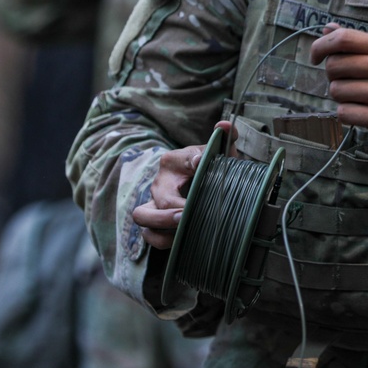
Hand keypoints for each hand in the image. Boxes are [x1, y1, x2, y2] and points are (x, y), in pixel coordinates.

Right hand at [131, 120, 237, 249]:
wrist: (203, 187)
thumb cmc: (211, 170)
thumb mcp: (220, 154)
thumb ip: (225, 138)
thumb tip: (223, 127)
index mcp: (173, 161)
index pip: (176, 159)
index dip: (188, 162)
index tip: (199, 164)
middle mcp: (159, 182)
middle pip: (156, 194)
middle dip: (170, 206)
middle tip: (188, 213)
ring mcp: (153, 203)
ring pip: (142, 216)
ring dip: (161, 224)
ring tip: (183, 226)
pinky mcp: (154, 224)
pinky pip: (150, 236)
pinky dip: (164, 240)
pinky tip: (183, 239)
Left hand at [309, 25, 367, 172]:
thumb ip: (356, 44)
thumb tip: (328, 28)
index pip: (344, 38)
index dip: (321, 46)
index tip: (316, 57)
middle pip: (334, 65)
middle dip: (333, 77)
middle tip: (350, 84)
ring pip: (336, 90)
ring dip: (341, 98)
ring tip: (361, 101)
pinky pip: (344, 112)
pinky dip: (347, 115)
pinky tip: (363, 114)